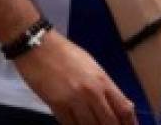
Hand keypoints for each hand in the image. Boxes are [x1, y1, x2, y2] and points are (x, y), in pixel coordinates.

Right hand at [13, 29, 135, 123]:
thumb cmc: (63, 52)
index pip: (125, 110)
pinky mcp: (56, 104)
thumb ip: (106, 86)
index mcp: (102, 81)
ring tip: (88, 124)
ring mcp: (74, 99)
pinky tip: (73, 123)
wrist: (35, 43)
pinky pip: (70, 124)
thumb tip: (123, 106)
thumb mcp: (91, 65)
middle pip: (110, 123)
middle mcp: (92, 92)